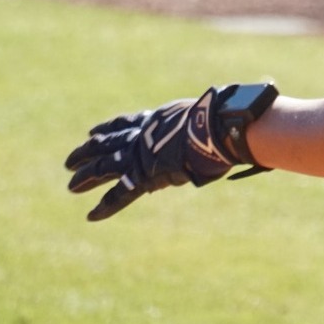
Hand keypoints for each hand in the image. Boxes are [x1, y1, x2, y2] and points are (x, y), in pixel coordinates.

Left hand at [65, 83, 277, 221]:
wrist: (222, 126)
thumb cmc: (229, 118)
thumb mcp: (218, 113)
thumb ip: (221, 116)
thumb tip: (253, 108)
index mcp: (159, 118)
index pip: (128, 122)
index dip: (110, 128)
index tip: (94, 132)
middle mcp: (145, 133)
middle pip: (110, 142)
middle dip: (89, 151)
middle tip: (71, 160)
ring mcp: (143, 152)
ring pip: (106, 165)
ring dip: (87, 176)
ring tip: (70, 185)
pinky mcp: (146, 173)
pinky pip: (121, 192)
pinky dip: (106, 205)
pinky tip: (90, 215)